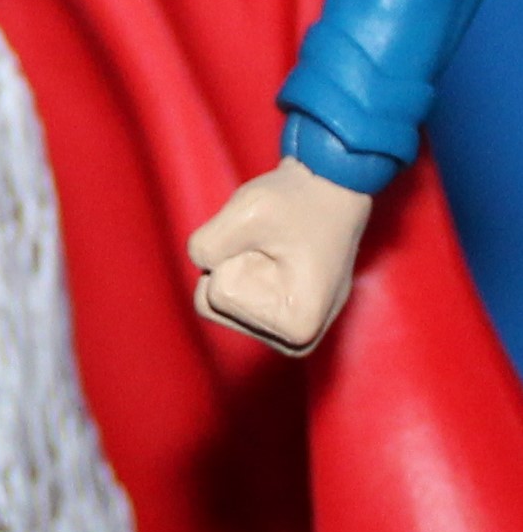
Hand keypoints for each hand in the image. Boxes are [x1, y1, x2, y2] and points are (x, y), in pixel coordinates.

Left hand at [186, 157, 370, 354]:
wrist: (332, 189)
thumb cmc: (298, 200)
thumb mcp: (247, 210)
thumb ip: (206, 244)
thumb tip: (199, 265)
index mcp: (296, 328)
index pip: (216, 295)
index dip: (238, 255)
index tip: (278, 242)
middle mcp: (295, 343)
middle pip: (212, 304)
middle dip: (233, 262)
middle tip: (274, 243)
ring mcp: (286, 334)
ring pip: (215, 299)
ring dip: (235, 263)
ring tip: (276, 248)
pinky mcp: (276, 321)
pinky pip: (224, 295)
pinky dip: (237, 268)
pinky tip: (274, 258)